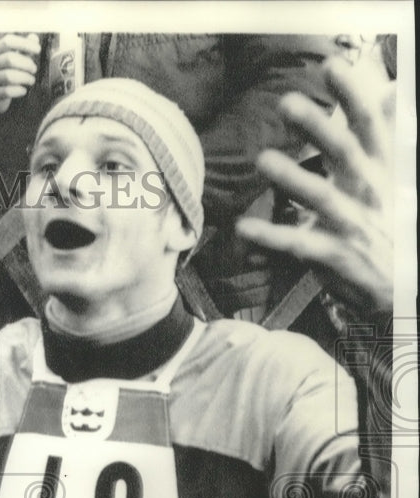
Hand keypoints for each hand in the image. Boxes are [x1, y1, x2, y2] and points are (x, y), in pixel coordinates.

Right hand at [0, 33, 39, 114]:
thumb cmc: (6, 75)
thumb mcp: (14, 60)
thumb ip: (23, 49)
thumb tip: (34, 37)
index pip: (8, 41)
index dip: (24, 43)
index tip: (38, 50)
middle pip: (9, 58)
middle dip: (26, 63)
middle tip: (34, 69)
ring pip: (8, 75)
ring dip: (24, 78)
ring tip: (31, 80)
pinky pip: (6, 91)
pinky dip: (18, 90)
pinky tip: (23, 90)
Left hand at [236, 57, 394, 316]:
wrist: (405, 283)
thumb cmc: (386, 221)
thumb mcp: (388, 175)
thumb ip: (383, 134)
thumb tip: (389, 89)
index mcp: (378, 169)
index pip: (369, 125)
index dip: (352, 94)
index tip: (333, 65)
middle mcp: (368, 192)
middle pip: (345, 153)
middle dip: (318, 127)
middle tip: (287, 102)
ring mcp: (353, 225)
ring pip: (323, 198)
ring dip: (293, 178)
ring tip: (263, 159)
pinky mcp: (337, 256)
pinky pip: (301, 246)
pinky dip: (272, 238)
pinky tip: (244, 229)